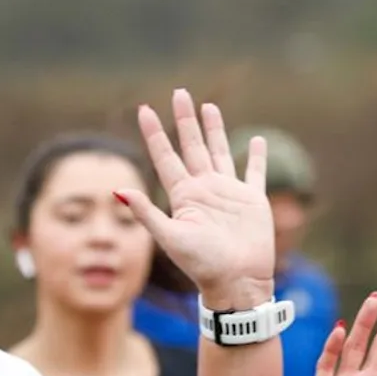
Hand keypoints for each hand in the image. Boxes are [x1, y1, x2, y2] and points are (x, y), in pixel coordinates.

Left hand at [121, 90, 273, 310]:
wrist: (237, 283)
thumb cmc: (203, 265)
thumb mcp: (171, 238)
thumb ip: (146, 213)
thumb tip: (118, 190)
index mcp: (183, 196)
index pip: (165, 157)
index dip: (154, 133)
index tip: (144, 110)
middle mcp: (204, 190)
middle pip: (192, 146)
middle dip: (184, 120)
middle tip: (179, 93)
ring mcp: (229, 193)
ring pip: (219, 152)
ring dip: (214, 129)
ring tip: (208, 106)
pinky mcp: (252, 201)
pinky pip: (254, 173)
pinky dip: (257, 157)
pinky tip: (258, 141)